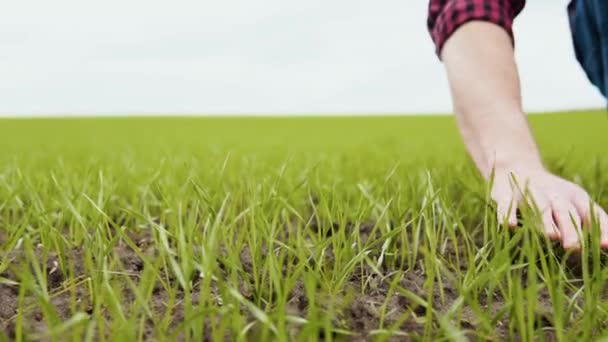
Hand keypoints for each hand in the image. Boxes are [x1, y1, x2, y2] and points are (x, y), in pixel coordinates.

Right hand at [491, 167, 607, 249]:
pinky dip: (507, 215)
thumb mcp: (572, 204)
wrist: (514, 167)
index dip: (599, 229)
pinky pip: (507, 205)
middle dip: (570, 229)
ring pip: (538, 207)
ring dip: (545, 222)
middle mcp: (554, 193)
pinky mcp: (505, 194)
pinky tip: (510, 226)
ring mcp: (529, 192)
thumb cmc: (550, 196)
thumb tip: (606, 246)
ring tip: (551, 237)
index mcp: (575, 197)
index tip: (605, 246)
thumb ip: (590, 223)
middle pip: (564, 212)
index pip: (590, 214)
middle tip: (574, 247)